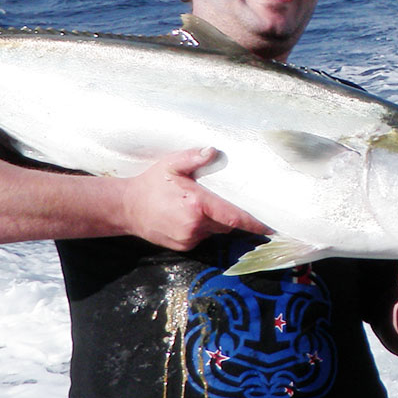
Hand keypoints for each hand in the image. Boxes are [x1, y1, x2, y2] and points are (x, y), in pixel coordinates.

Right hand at [120, 148, 268, 249]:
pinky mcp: (183, 246)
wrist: (126, 209)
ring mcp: (189, 238)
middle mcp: (195, 225)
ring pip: (215, 230)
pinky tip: (186, 216)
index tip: (271, 227)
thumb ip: (192, 158)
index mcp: (196, 205)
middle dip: (228, 213)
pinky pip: (202, 236)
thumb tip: (213, 151)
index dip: (254, 223)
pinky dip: (202, 227)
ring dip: (213, 220)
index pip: (233, 216)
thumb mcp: (169, 165)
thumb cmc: (150, 185)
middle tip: (217, 199)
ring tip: (195, 205)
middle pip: (226, 222)